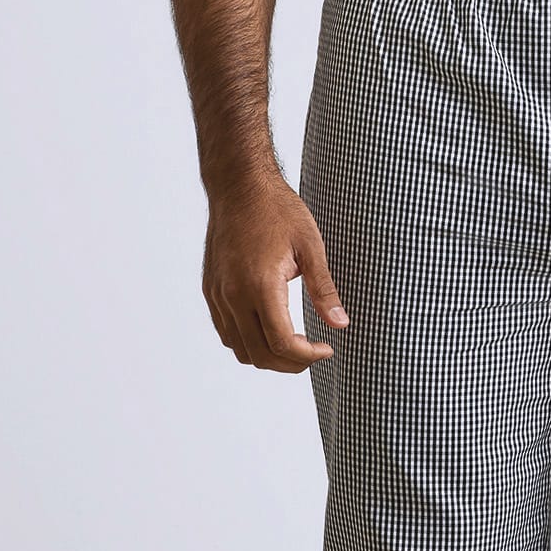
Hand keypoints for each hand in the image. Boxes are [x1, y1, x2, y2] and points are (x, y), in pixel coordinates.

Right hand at [201, 171, 345, 372]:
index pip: (282, 343)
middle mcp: (234, 295)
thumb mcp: (311, 246)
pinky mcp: (211, 290)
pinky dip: (248, 343)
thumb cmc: (277, 209)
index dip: (308, 356)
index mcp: (260, 285)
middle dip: (292, 364)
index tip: (327, 349)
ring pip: (240, 350)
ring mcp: (218, 295)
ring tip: (295, 345)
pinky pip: (226, 333)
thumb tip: (340, 324)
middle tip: (314, 353)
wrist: (239, 186)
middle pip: (261, 355)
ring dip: (269, 357)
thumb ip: (324, 290)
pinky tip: (270, 331)